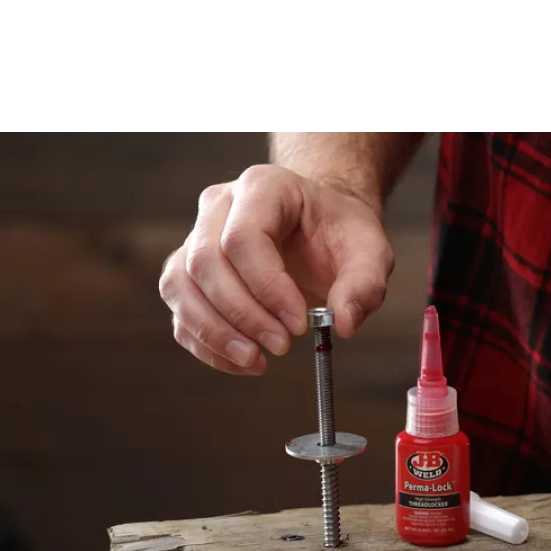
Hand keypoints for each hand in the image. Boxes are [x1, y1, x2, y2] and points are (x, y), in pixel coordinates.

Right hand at [159, 165, 393, 374]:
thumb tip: (343, 324)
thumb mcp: (370, 252)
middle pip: (205, 262)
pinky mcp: (190, 273)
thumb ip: (364, 285)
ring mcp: (197, 237)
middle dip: (243, 315)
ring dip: (214, 333)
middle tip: (282, 347)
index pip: (244, 238)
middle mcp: (219, 206)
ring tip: (257, 361)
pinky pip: (181, 311)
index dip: (267, 288)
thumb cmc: (341, 234)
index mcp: (264, 187)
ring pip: (180, 286)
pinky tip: (242, 362)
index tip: (301, 324)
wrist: (320, 227)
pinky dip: (205, 344)